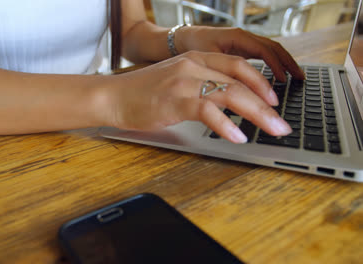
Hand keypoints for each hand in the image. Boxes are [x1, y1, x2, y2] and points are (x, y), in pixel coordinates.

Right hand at [104, 51, 291, 143]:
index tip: (275, 100)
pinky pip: (207, 110)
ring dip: (257, 114)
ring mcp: (184, 82)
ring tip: (273, 130)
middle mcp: (193, 66)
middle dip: (267, 103)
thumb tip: (228, 105)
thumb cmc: (143, 93)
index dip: (261, 81)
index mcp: (196, 59)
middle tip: (282, 123)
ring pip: (230, 94)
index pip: (238, 66)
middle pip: (241, 81)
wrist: (112, 96)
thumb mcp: (176, 81)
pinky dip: (226, 125)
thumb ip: (201, 86)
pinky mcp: (174, 100)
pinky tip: (237, 137)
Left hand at [176, 26, 304, 81]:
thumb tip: (238, 91)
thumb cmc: (192, 48)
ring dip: (284, 64)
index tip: (283, 80)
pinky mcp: (242, 50)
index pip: (264, 50)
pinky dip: (273, 65)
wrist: (181, 40)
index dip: (275, 66)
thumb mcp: (207, 60)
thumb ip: (223, 72)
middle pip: (274, 48)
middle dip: (288, 63)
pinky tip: (278, 78)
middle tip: (300, 79)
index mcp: (237, 38)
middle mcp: (244, 38)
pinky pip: (263, 56)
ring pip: (271, 51)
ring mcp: (244, 43)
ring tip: (296, 78)